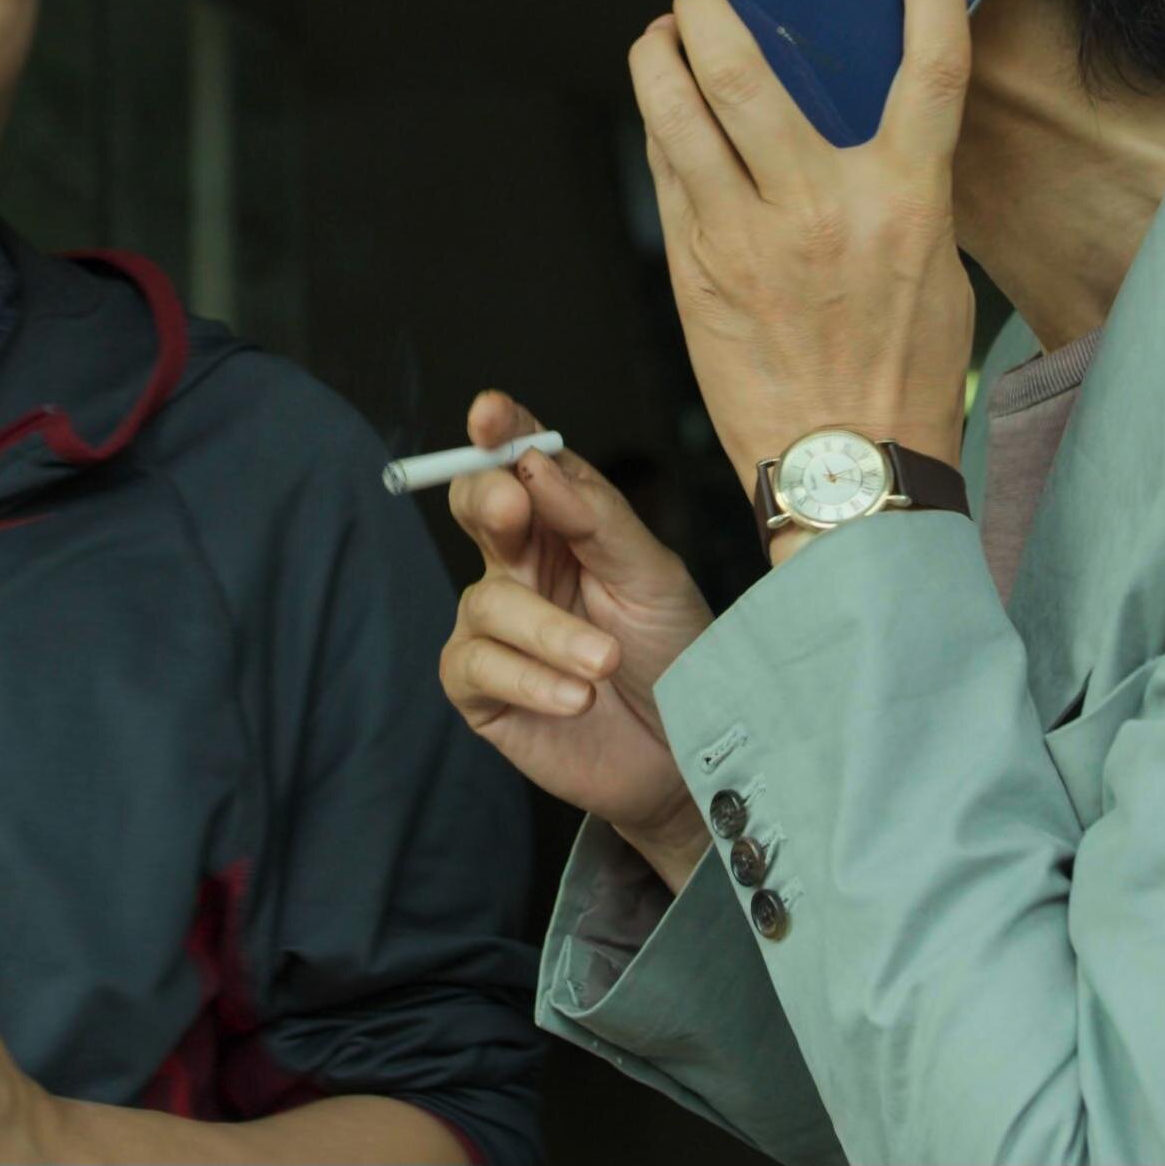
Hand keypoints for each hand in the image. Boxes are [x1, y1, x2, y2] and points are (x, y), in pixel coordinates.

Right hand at [435, 393, 718, 882]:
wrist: (688, 752)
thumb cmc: (674, 655)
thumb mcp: (653, 575)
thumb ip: (597, 518)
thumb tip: (536, 465)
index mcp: (563, 525)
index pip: (522, 462)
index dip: (500, 432)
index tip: (490, 412)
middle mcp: (521, 565)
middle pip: (476, 508)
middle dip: (488, 500)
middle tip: (512, 505)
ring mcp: (497, 629)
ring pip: (489, 600)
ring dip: (550, 631)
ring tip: (605, 663)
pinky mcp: (483, 691)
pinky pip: (480, 666)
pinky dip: (531, 679)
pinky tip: (577, 697)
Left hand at [632, 0, 977, 511]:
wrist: (846, 475)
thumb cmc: (899, 374)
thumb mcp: (934, 262)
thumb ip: (899, 179)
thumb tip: (861, 110)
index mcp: (905, 201)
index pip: (929, 66)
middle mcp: (820, 207)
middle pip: (743, 63)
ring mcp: (744, 235)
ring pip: (676, 105)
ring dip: (661, 49)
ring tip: (667, 31)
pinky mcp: (693, 267)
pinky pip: (665, 166)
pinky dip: (663, 123)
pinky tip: (669, 113)